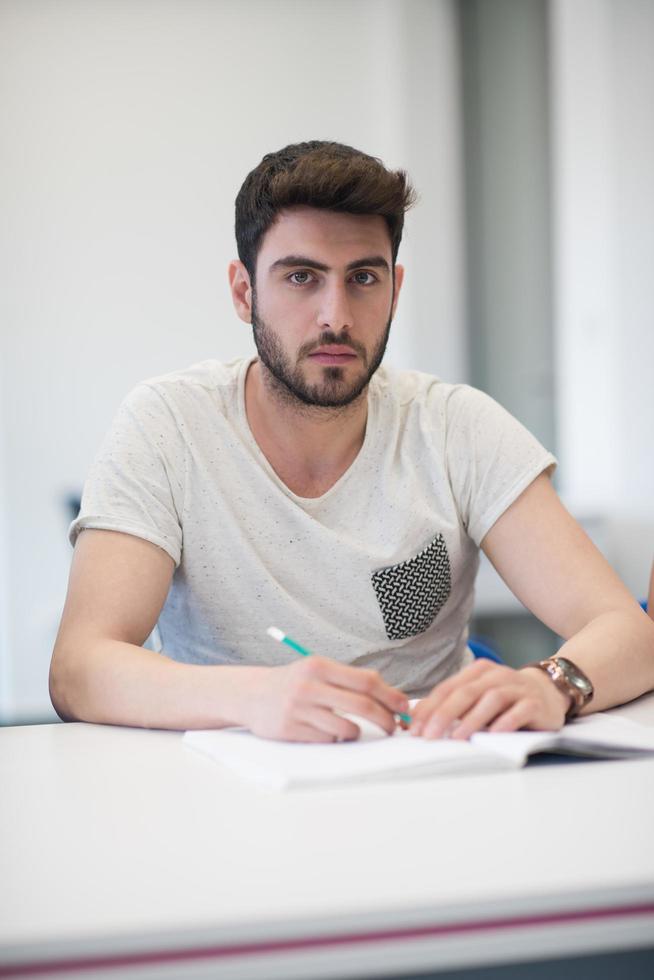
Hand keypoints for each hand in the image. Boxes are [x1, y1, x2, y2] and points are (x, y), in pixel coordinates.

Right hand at [243, 656, 409, 742]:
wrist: (250, 695)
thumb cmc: (293, 683)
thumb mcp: (317, 670)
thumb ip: (348, 679)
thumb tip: (388, 693)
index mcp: (319, 665)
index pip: (366, 681)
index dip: (391, 696)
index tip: (404, 707)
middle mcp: (309, 685)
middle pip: (362, 705)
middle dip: (385, 719)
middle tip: (393, 727)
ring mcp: (298, 708)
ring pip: (347, 728)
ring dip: (357, 733)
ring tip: (351, 729)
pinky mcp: (290, 730)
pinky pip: (328, 740)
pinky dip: (334, 738)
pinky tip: (326, 731)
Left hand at [410, 659, 569, 739]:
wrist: (549, 691)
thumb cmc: (506, 698)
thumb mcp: (479, 696)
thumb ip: (454, 705)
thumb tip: (418, 722)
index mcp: (478, 672)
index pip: (448, 688)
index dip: (429, 707)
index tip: (414, 728)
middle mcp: (496, 676)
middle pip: (466, 692)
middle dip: (444, 714)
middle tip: (429, 735)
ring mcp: (517, 688)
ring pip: (491, 699)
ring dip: (472, 719)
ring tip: (457, 738)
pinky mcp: (535, 703)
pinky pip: (519, 711)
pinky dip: (506, 721)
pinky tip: (494, 734)